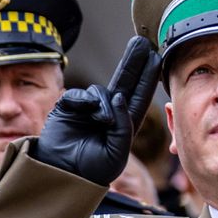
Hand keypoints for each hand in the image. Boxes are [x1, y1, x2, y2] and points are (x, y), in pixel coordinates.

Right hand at [36, 36, 159, 185]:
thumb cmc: (91, 171)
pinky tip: (86, 111)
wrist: (61, 175)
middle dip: (133, 62)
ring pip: (101, 91)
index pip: (139, 96)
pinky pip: (80, 94)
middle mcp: (108, 114)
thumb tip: (118, 96)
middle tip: (142, 42)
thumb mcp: (117, 153)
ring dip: (104, 102)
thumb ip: (124, 126)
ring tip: (102, 121)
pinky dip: (84, 100)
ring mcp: (88, 110)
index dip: (148, 76)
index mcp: (123, 125)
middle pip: (124, 82)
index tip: (157, 56)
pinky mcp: (69, 107)